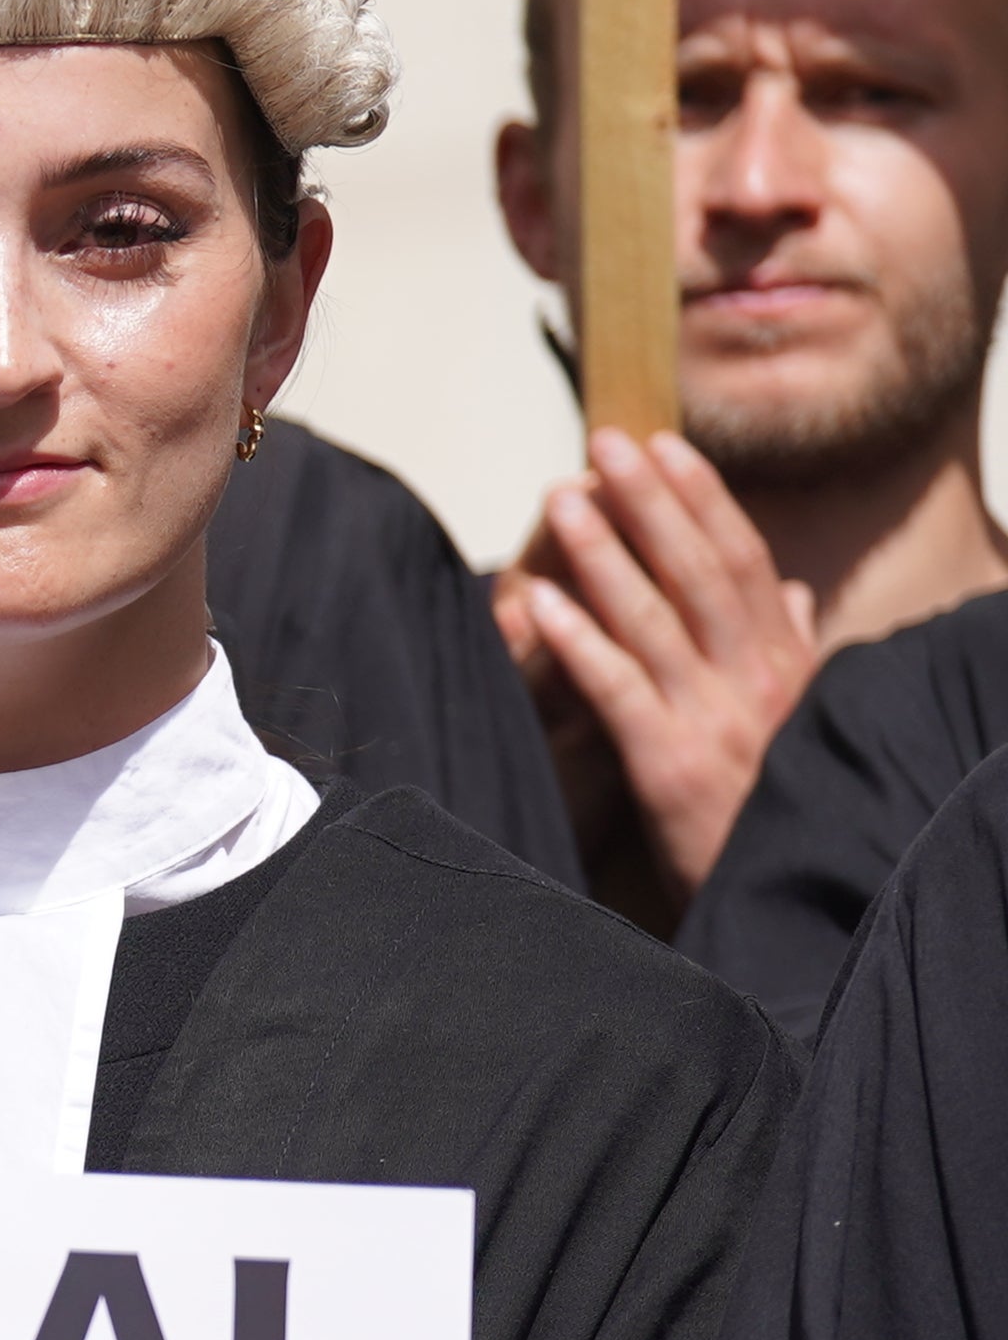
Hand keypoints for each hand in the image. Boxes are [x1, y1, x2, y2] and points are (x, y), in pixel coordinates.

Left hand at [497, 427, 817, 922]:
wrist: (785, 896)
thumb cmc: (776, 808)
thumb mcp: (800, 721)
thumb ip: (790, 651)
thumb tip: (788, 591)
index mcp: (787, 665)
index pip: (742, 561)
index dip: (703, 499)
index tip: (663, 447)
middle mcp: (758, 681)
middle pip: (698, 571)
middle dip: (650, 501)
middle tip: (602, 443)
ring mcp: (717, 721)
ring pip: (654, 618)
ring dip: (605, 553)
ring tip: (562, 499)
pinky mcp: (672, 766)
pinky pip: (620, 690)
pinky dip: (579, 641)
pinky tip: (540, 603)